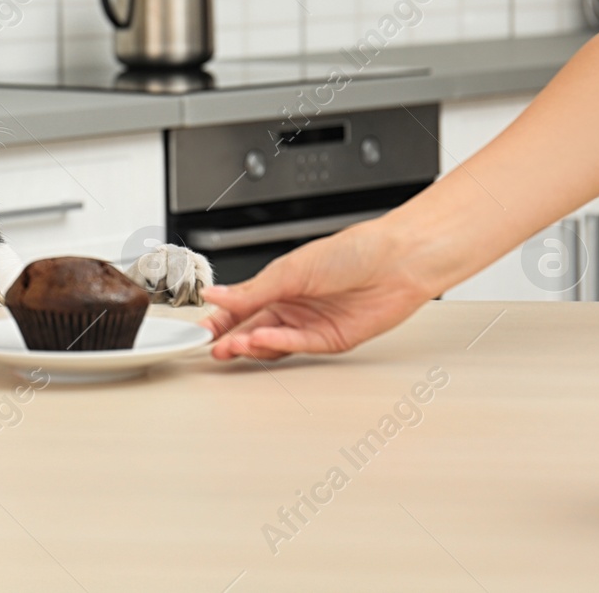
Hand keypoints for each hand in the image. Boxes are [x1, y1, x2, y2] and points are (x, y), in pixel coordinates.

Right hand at [200, 220, 441, 359]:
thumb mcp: (290, 269)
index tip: (201, 329)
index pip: (241, 306)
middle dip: (230, 338)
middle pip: (253, 328)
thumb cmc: (352, 252)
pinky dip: (278, 345)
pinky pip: (298, 347)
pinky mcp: (331, 340)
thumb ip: (251, 290)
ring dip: (251, 345)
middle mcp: (294, 305)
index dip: (220, 318)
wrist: (397, 262)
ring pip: (272, 343)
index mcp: (280, 283)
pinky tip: (261, 341)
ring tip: (232, 346)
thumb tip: (215, 295)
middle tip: (211, 346)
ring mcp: (311, 324)